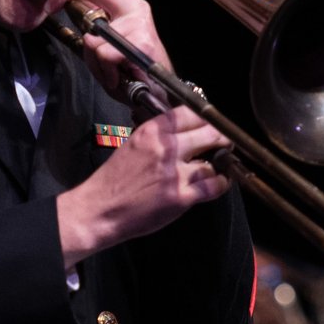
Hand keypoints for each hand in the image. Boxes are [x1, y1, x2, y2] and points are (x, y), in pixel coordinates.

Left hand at [26, 0, 175, 102]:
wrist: (156, 91)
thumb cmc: (128, 68)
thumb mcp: (101, 44)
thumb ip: (87, 26)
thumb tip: (63, 10)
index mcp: (122, 3)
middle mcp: (132, 7)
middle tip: (48, 4)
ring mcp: (138, 23)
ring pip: (93, 37)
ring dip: (93, 61)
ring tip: (109, 71)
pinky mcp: (142, 42)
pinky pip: (104, 55)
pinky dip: (105, 71)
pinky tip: (117, 76)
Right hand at [55, 106, 231, 266]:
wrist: (99, 209)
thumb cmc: (113, 180)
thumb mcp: (132, 145)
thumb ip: (157, 137)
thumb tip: (183, 133)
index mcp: (151, 132)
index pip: (190, 113)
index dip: (206, 119)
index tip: (211, 125)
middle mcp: (165, 148)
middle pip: (210, 133)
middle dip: (221, 138)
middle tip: (224, 143)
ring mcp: (174, 173)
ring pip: (213, 162)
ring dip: (219, 165)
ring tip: (218, 167)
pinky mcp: (180, 197)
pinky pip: (213, 186)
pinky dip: (221, 183)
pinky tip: (220, 183)